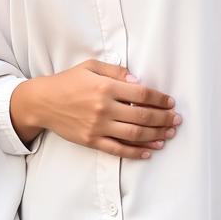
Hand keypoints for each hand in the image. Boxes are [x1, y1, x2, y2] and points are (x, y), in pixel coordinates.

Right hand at [10, 60, 180, 158]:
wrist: (43, 102)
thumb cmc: (68, 81)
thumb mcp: (91, 67)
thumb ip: (116, 71)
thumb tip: (137, 80)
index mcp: (105, 87)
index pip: (141, 94)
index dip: (159, 99)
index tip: (170, 102)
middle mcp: (104, 108)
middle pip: (142, 116)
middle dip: (163, 119)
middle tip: (177, 120)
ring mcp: (98, 127)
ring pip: (133, 135)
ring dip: (155, 136)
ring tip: (168, 135)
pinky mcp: (91, 141)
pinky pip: (117, 149)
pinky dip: (135, 152)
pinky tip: (148, 151)